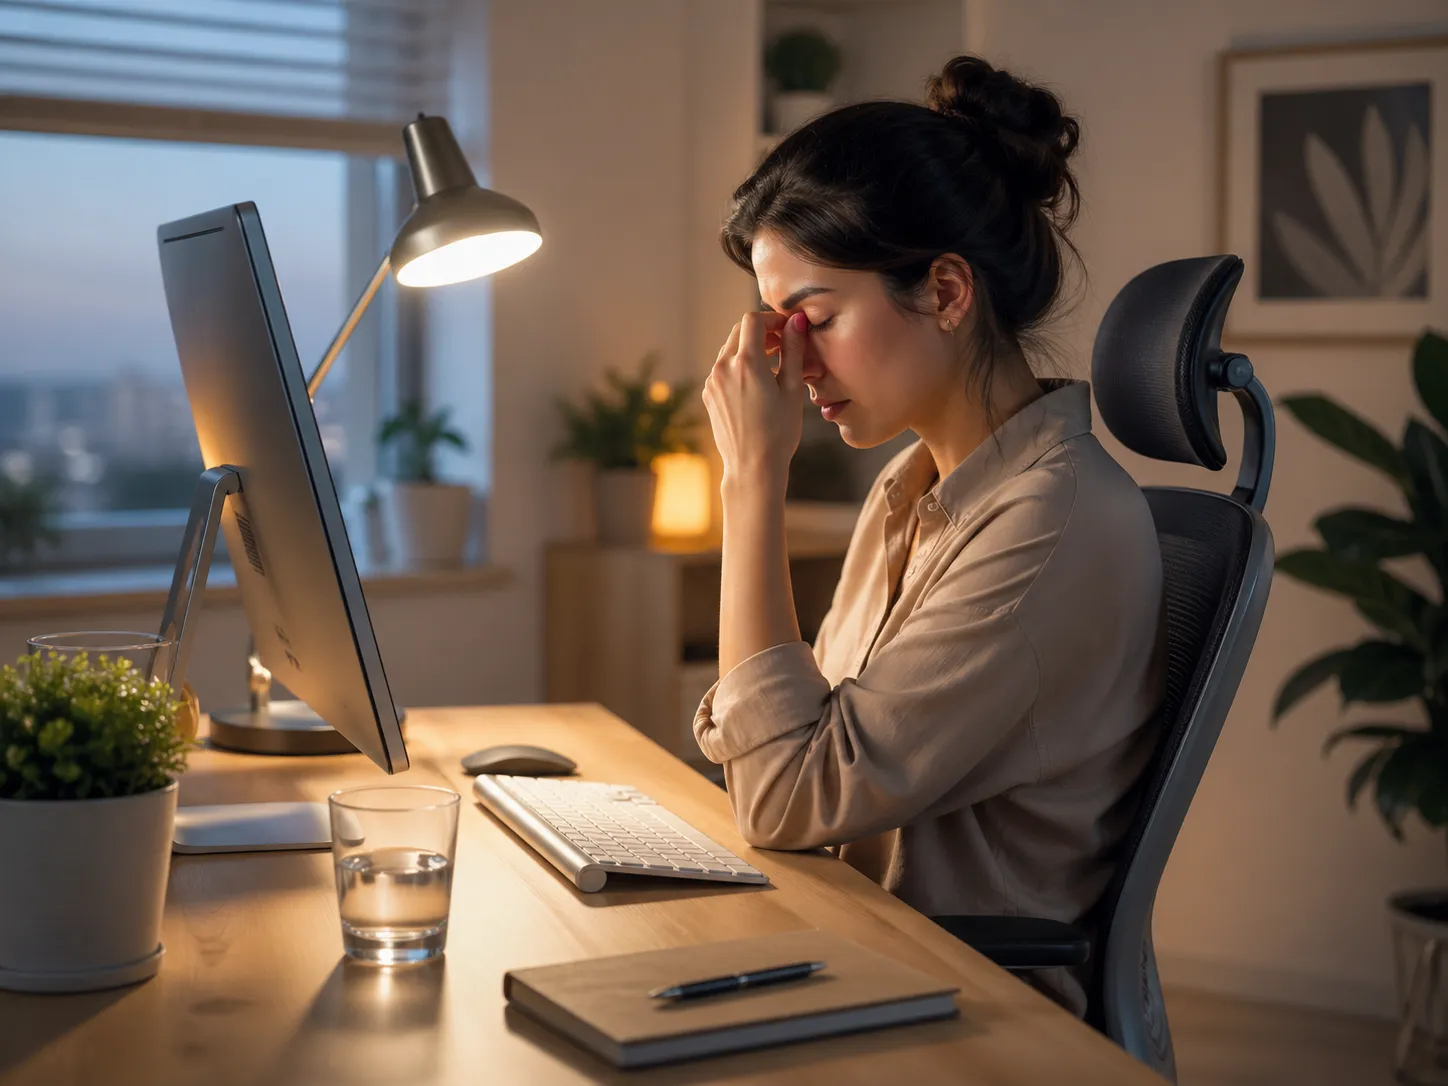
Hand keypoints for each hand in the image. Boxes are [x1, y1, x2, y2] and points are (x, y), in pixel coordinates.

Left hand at [703, 310, 807, 492]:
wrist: (753, 467)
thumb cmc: (779, 432)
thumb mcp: (792, 389)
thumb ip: (793, 350)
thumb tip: (797, 322)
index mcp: (746, 363)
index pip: (753, 320)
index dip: (772, 318)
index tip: (787, 328)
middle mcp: (724, 368)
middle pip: (740, 331)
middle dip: (762, 331)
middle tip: (783, 343)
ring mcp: (713, 382)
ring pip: (730, 349)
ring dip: (750, 348)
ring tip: (773, 363)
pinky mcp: (709, 394)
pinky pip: (723, 368)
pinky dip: (739, 365)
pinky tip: (757, 382)